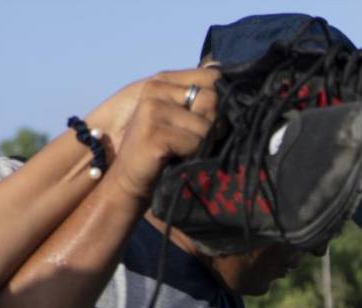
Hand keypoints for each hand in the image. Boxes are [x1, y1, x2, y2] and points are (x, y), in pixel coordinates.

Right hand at [105, 72, 220, 201]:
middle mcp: (156, 88)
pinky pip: (196, 142)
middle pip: (212, 99)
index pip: (212, 76)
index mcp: (164, 80)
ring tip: (183, 149)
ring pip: (207, 124)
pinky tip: (176, 156)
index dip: (221, 99)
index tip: (207, 119)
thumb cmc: (164, 148)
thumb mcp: (183, 118)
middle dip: (212, 125)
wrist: (130, 177)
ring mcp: (152, 108)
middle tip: (192, 139)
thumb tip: (232, 84)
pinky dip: (193, 154)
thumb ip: (202, 99)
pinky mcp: (153, 130)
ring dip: (203, 143)